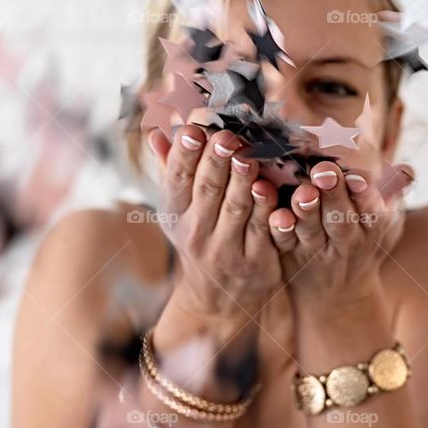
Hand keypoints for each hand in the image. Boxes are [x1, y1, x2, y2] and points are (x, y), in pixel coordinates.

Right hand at [147, 123, 283, 327]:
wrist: (217, 298)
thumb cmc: (200, 236)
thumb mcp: (180, 209)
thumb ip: (172, 168)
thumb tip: (157, 132)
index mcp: (176, 212)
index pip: (177, 178)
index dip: (184, 154)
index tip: (193, 129)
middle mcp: (196, 231)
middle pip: (206, 190)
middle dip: (216, 161)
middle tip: (226, 136)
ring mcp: (225, 248)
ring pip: (234, 208)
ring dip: (241, 180)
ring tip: (248, 154)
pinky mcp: (254, 261)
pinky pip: (261, 230)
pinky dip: (265, 208)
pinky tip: (269, 188)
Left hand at [266, 158, 412, 312]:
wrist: (337, 296)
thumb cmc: (364, 243)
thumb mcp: (387, 224)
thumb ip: (394, 194)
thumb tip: (407, 170)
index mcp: (371, 229)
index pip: (372, 211)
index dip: (364, 194)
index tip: (357, 177)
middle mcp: (345, 241)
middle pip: (341, 220)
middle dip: (334, 195)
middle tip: (324, 171)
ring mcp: (316, 250)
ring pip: (312, 231)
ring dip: (307, 211)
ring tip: (302, 192)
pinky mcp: (290, 254)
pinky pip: (284, 243)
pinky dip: (280, 229)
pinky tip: (277, 214)